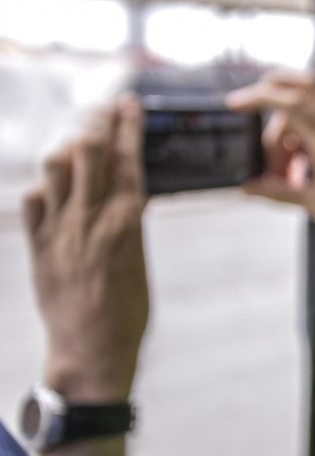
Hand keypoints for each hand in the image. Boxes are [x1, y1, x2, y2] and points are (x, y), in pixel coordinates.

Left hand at [22, 96, 148, 402]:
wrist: (91, 350)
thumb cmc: (127, 313)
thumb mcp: (140, 259)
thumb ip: (131, 222)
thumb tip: (129, 191)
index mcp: (126, 223)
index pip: (127, 159)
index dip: (127, 126)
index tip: (129, 105)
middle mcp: (89, 219)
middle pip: (89, 151)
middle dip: (98, 122)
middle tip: (106, 111)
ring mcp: (59, 230)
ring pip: (55, 167)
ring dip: (68, 150)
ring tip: (80, 149)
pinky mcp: (37, 246)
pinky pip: (32, 200)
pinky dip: (44, 186)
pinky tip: (55, 189)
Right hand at [225, 71, 314, 245]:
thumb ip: (279, 193)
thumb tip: (246, 186)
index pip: (293, 103)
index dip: (261, 96)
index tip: (235, 103)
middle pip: (302, 86)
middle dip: (270, 91)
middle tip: (246, 112)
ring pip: (302, 112)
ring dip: (281, 134)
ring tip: (279, 174)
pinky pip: (310, 129)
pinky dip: (293, 143)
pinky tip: (292, 174)